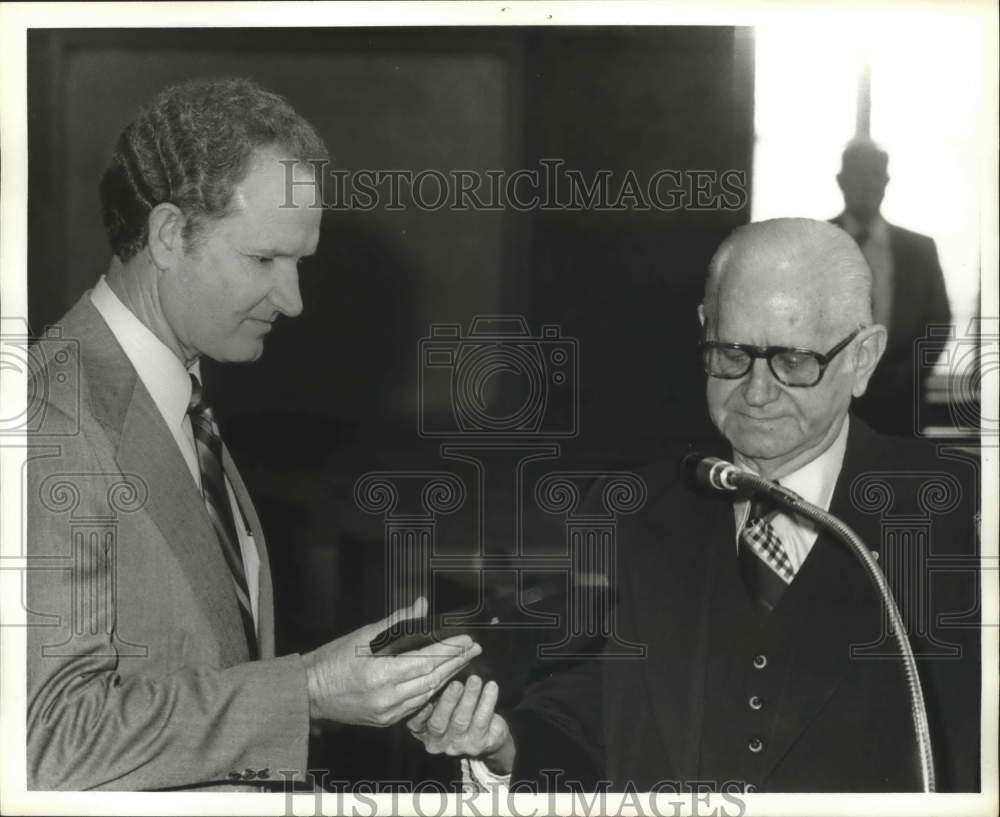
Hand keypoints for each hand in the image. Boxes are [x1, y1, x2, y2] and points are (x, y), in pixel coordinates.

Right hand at [302, 597, 480, 726]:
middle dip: (456, 663)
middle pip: (432, 679)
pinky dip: (430, 690)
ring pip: (427, 694)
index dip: (450, 650)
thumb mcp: (364, 634)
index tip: (467, 639)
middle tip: (474, 648)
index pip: (426, 661)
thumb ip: (398, 621)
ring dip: (447, 677)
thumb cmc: (335, 658)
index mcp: (381, 673)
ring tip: (463, 661)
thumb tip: (423, 605)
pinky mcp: (385, 721)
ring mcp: (387, 713)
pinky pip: (416, 705)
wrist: (310, 692)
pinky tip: (441, 679)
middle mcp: (387, 697)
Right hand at [406, 675, 515, 774]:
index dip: (419, 711)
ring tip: (475, 680)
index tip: (427, 693)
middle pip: (438, 723)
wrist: (489, 735)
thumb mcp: (444, 705)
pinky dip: (487, 702)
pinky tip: (491, 687)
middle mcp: (439, 742)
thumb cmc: (459, 711)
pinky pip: (482, 722)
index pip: (416, 723)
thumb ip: (437, 694)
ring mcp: (459, 746)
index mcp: (425, 732)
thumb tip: (437, 671)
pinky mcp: (480, 744)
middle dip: (448, 701)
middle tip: (456, 684)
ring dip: (469, 698)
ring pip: (461, 721)